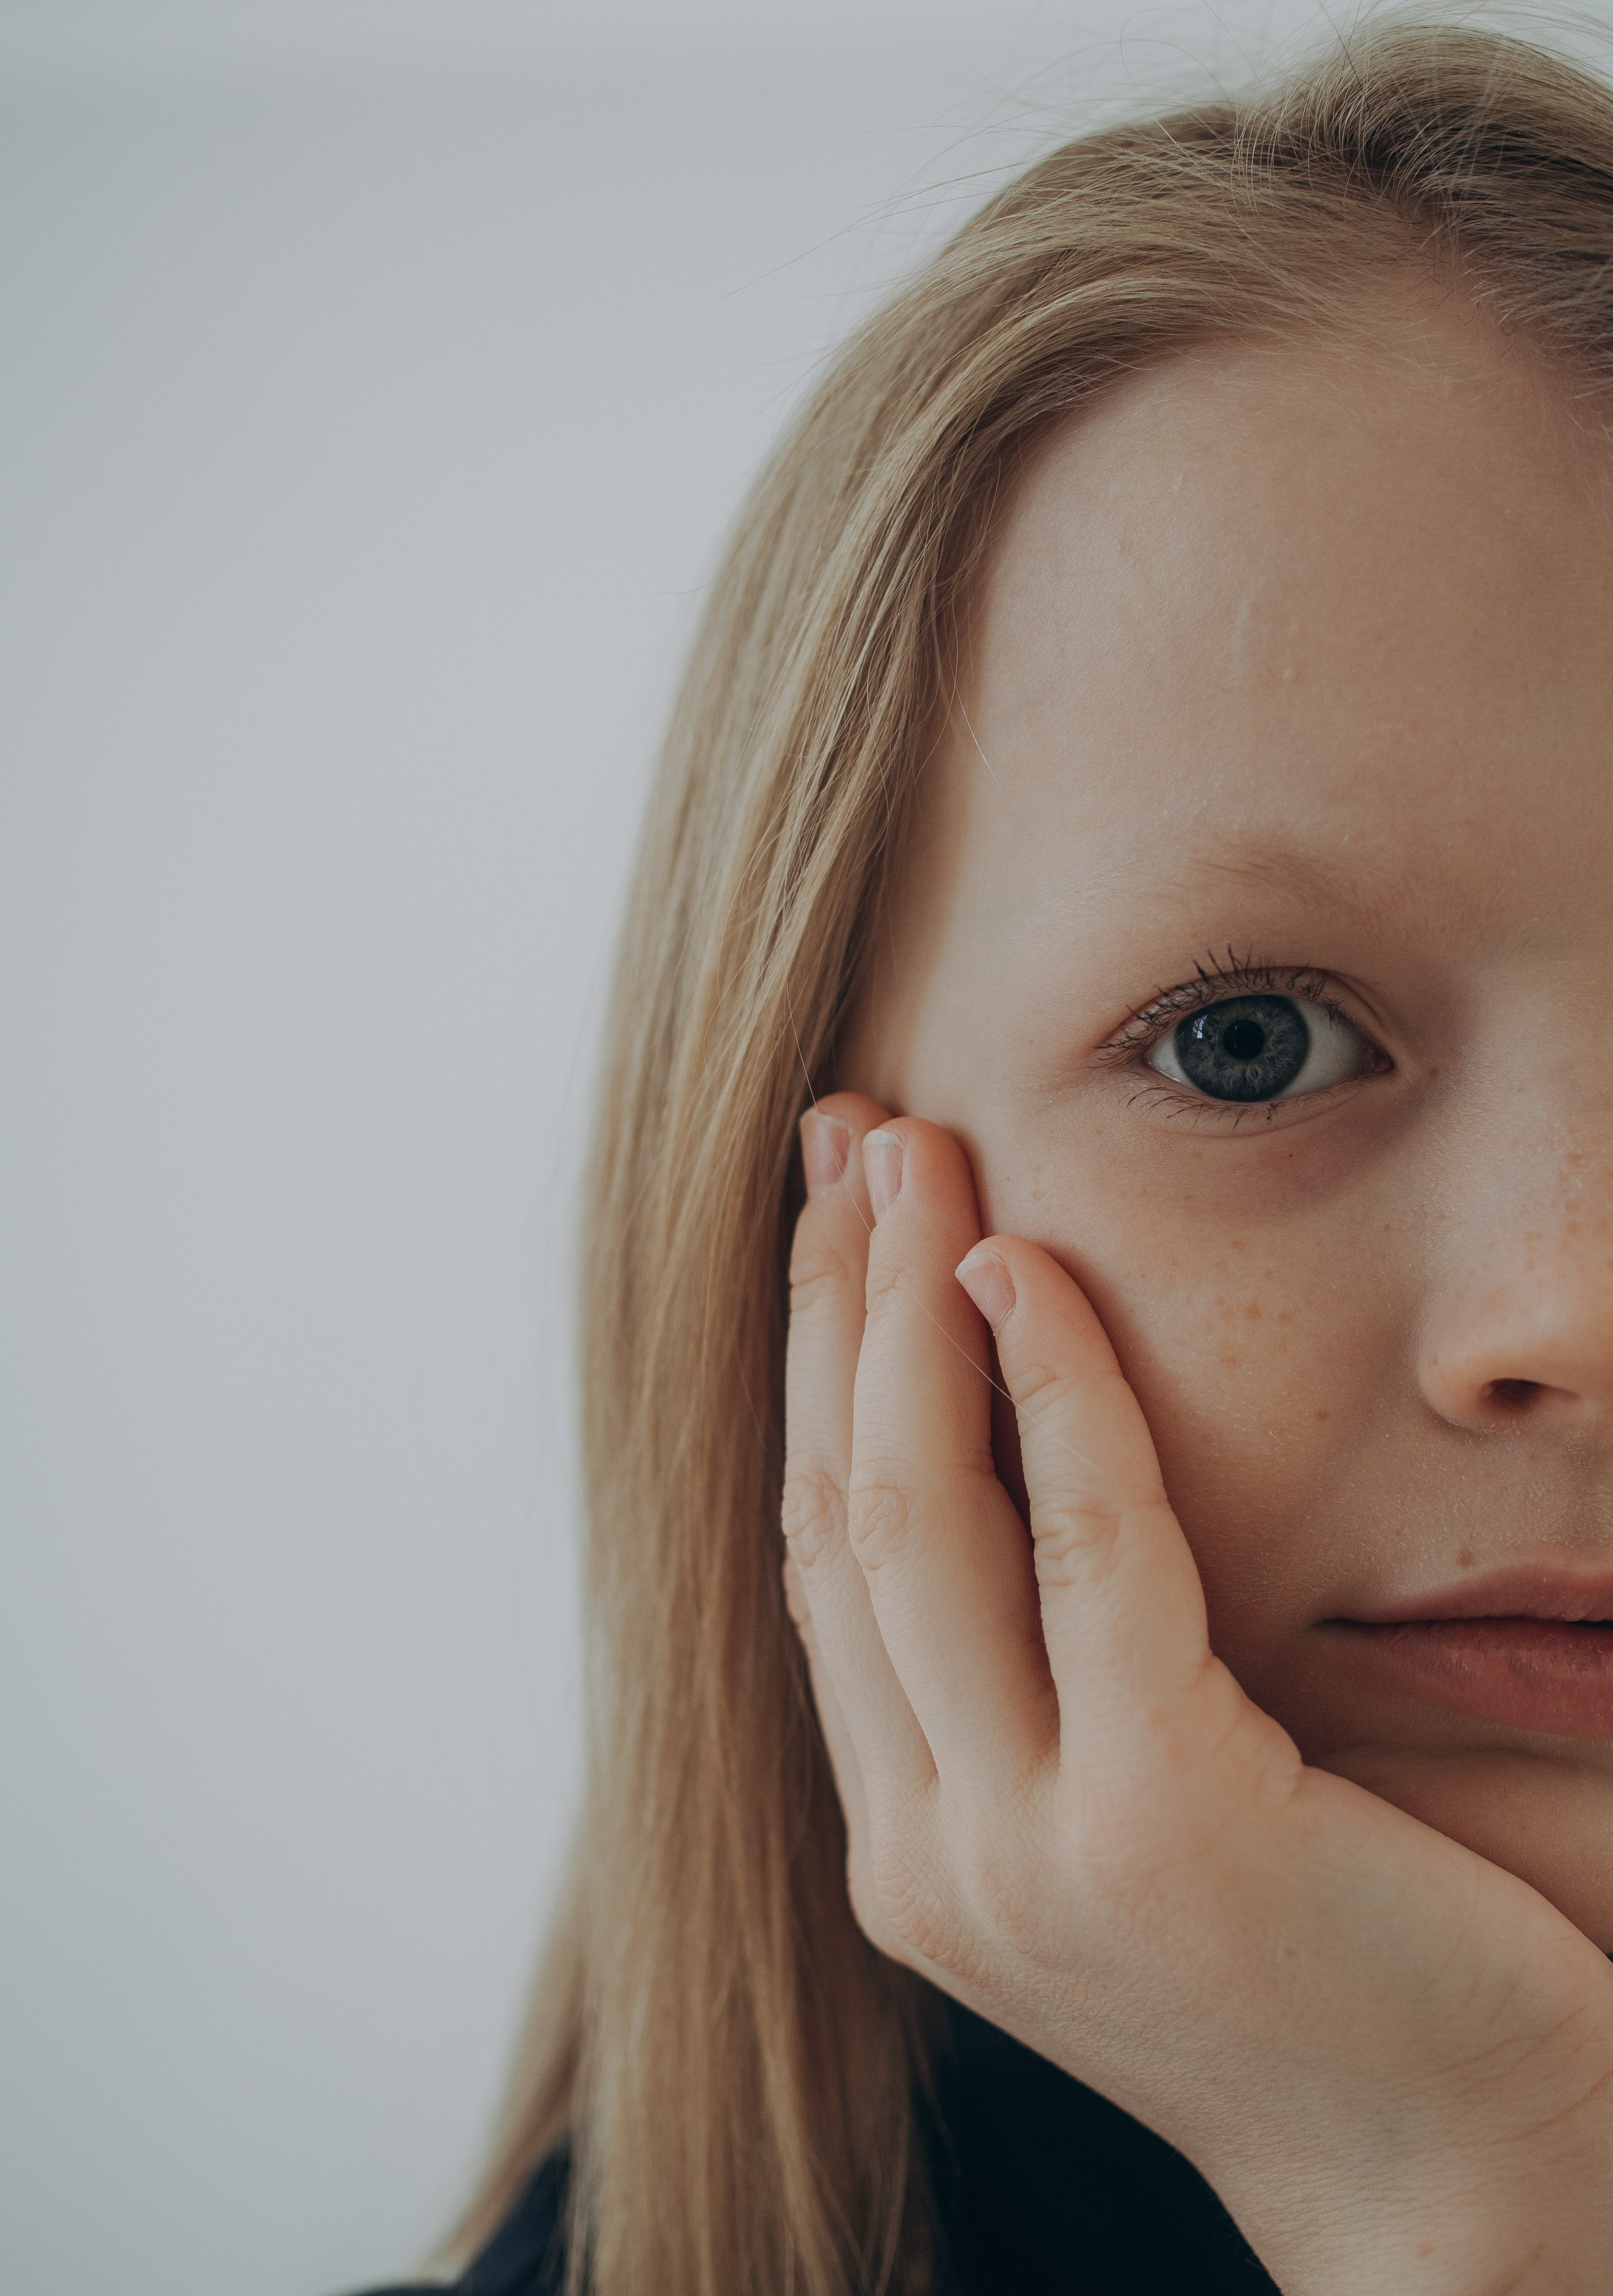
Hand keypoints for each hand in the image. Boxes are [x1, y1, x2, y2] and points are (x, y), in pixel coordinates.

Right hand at [783, 1095, 1612, 2294]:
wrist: (1463, 2174)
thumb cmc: (1323, 1963)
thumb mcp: (1132, 1814)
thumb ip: (1036, 1685)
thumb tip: (998, 1462)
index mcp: (910, 1850)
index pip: (820, 1562)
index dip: (806, 1374)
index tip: (822, 1224)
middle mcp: (928, 1857)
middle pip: (839, 1513)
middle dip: (831, 1304)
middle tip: (847, 1136)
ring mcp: (1026, 1854)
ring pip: (917, 1519)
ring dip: (905, 1311)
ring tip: (914, 1157)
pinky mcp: (1159, 1824)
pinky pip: (1085, 1553)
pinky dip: (1054, 1391)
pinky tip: (1032, 1273)